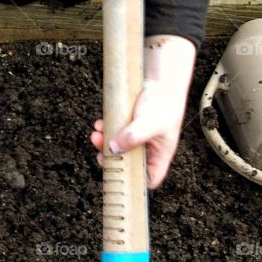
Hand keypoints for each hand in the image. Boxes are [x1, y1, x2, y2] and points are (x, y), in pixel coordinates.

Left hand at [90, 35, 196, 188]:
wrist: (160, 78)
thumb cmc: (165, 102)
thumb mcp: (151, 122)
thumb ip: (134, 136)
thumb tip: (114, 148)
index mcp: (160, 154)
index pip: (150, 179)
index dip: (136, 183)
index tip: (119, 177)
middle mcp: (148, 148)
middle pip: (127, 164)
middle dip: (111, 158)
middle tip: (99, 153)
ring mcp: (137, 136)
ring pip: (117, 147)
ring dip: (104, 142)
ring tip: (96, 133)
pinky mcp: (127, 124)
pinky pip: (113, 132)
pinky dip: (105, 128)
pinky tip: (101, 122)